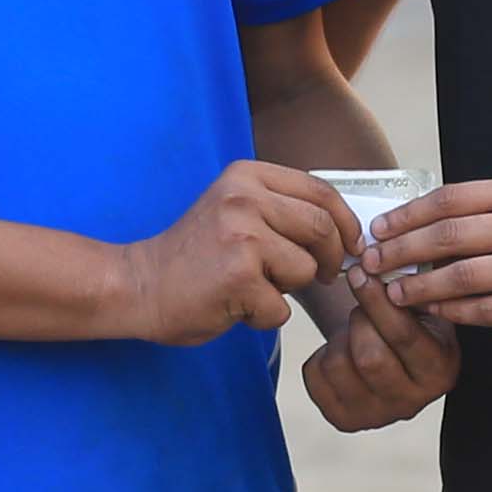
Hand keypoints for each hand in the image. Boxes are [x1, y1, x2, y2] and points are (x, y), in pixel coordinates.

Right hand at [115, 159, 352, 345]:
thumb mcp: (235, 209)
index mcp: (246, 175)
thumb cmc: (193, 256)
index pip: (321, 192)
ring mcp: (241, 236)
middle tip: (324, 276)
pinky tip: (234, 306)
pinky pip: (281, 307)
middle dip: (331, 260)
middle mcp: (244, 198)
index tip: (353, 245)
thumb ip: (280, 209)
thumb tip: (345, 231)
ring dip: (287, 290)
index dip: (346, 223)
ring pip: (305, 269)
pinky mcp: (238, 277)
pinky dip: (264, 316)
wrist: (138, 285)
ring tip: (252, 287)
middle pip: (322, 229)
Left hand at [301, 281, 459, 429]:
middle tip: (359, 306)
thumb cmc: (407, 321)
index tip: (361, 273)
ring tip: (353, 332)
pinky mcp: (344, 419)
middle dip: (358, 321)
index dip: (377, 301)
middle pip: (369, 357)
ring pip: (339, 366)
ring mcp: (376, 416)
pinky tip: (340, 352)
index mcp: (440, 371)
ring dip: (339, 338)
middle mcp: (411, 402)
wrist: (389, 354)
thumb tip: (383, 267)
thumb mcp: (421, 305)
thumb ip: (410, 289)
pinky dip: (320, 356)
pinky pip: (316, 377)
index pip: (404, 336)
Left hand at [371, 174, 491, 337]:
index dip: (407, 216)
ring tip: (391, 293)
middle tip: (370, 263)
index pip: (450, 199)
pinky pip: (486, 310)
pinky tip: (432, 312)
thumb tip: (423, 221)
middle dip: (400, 251)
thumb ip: (488, 207)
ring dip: (419, 287)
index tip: (378, 229)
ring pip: (461, 276)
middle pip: (447, 236)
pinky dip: (453, 311)